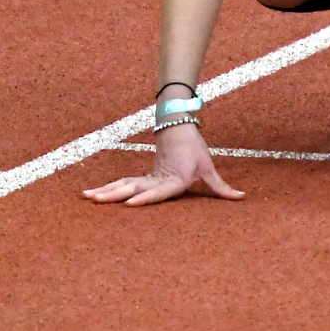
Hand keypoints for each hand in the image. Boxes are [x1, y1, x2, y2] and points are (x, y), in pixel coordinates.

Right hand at [82, 123, 244, 205]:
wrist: (180, 127)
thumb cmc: (195, 150)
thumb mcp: (209, 169)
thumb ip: (222, 188)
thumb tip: (242, 197)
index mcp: (175, 179)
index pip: (159, 191)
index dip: (145, 198)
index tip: (129, 203)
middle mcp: (157, 179)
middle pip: (134, 189)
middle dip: (115, 196)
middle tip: (97, 200)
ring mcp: (147, 177)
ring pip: (124, 185)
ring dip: (106, 191)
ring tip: (87, 197)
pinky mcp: (142, 177)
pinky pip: (123, 184)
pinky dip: (108, 189)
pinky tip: (91, 195)